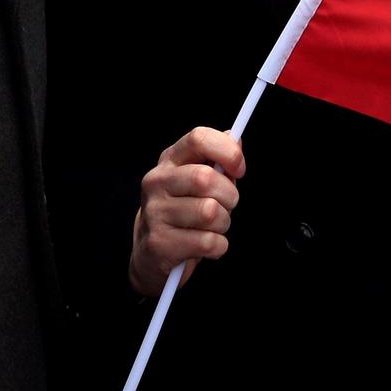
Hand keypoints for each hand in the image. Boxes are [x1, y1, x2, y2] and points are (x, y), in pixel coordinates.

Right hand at [128, 126, 244, 295]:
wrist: (151, 250)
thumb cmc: (184, 209)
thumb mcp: (197, 181)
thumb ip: (217, 161)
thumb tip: (236, 140)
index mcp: (169, 160)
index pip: (198, 139)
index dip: (226, 151)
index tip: (240, 169)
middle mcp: (156, 182)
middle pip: (206, 178)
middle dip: (229, 195)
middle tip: (228, 205)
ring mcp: (154, 212)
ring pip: (209, 212)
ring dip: (223, 223)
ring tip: (214, 226)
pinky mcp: (158, 243)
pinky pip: (207, 242)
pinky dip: (218, 246)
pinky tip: (208, 245)